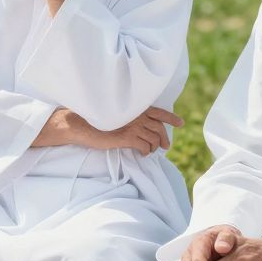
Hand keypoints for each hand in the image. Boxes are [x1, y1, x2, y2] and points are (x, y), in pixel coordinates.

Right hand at [33, 105, 183, 154]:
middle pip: (159, 128)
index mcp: (134, 107)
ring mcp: (133, 125)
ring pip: (153, 139)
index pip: (158, 111)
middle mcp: (136, 114)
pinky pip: (145, 146)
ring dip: (153, 146)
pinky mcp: (128, 137)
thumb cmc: (95, 120)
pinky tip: (142, 153)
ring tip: (149, 151)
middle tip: (165, 146)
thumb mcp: (115, 114)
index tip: (180, 123)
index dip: (171, 117)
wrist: (81, 124)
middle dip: (164, 138)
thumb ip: (129, 116)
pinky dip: (146, 151)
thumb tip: (141, 126)